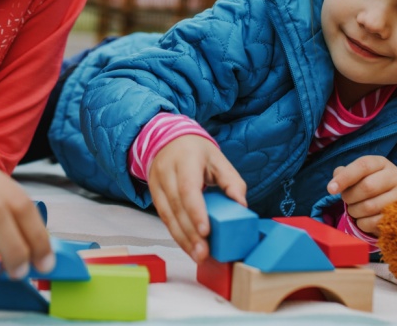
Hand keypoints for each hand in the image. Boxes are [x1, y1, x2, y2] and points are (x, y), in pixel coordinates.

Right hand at [147, 135, 247, 261]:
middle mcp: (167, 172)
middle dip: (190, 233)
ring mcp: (157, 184)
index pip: (188, 188)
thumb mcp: (218, 159)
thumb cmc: (197, 151)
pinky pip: (164, 218)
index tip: (205, 232)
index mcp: (185, 159)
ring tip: (198, 255)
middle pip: (177, 206)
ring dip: (182, 238)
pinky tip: (188, 247)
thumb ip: (232, 181)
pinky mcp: (154, 196)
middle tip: (204, 253)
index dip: (195, 211)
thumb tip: (242, 205)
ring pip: (167, 215)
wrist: (167, 140)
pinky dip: (177, 234)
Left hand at [327, 155, 396, 235]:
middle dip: (349, 196)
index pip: (363, 166)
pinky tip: (363, 219)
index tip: (330, 189)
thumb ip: (343, 174)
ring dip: (354, 211)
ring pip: (370, 206)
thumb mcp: (356, 175)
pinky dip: (362, 223)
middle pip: (367, 187)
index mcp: (382, 163)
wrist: (388, 203)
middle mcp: (395, 177)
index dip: (345, 177)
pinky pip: (374, 222)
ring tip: (354, 209)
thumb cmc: (367, 184)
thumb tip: (335, 182)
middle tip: (346, 199)